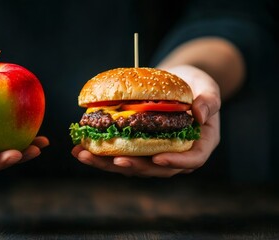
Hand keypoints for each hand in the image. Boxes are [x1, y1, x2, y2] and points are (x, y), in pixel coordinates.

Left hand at [71, 65, 220, 176]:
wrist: (175, 82)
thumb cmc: (194, 83)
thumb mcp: (208, 86)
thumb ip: (210, 100)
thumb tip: (200, 115)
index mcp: (200, 144)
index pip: (191, 160)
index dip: (174, 162)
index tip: (156, 158)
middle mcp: (177, 154)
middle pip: (156, 169)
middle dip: (133, 167)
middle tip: (114, 161)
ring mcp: (156, 153)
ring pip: (134, 166)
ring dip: (108, 164)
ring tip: (85, 155)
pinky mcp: (138, 149)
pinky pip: (122, 155)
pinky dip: (101, 154)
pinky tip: (81, 149)